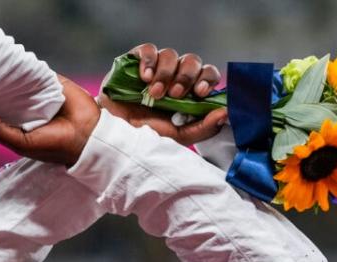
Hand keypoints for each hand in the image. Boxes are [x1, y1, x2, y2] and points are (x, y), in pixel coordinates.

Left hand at [0, 76, 99, 166]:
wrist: (87, 136)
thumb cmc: (53, 145)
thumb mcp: (21, 143)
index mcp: (18, 124)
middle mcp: (26, 108)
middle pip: (4, 94)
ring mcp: (38, 94)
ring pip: (17, 81)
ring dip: (6, 76)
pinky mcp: (51, 82)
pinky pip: (35, 72)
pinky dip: (24, 68)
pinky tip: (10, 65)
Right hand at [98, 43, 227, 144]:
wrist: (112, 134)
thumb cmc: (144, 136)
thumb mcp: (176, 137)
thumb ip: (202, 128)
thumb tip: (225, 113)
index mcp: (188, 91)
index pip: (207, 74)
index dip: (207, 79)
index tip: (200, 93)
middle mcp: (173, 76)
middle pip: (192, 61)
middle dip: (185, 77)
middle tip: (175, 95)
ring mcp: (154, 67)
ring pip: (171, 54)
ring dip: (165, 74)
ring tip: (154, 93)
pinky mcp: (135, 60)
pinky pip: (148, 49)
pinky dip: (149, 61)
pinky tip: (144, 78)